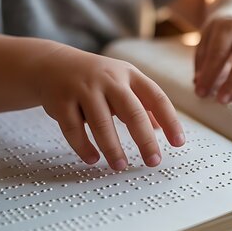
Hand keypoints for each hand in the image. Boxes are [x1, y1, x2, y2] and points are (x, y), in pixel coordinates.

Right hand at [33, 48, 184, 169]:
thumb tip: (162, 128)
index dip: (170, 121)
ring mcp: (83, 89)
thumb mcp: (122, 83)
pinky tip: (92, 158)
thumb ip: (142, 104)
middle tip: (153, 161)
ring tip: (120, 165)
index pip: (156, 98)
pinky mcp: (61, 101)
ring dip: (112, 148)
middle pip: (132, 111)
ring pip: (101, 123)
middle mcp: (108, 79)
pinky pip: (74, 128)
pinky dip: (83, 146)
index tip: (178, 142)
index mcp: (129, 75)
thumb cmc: (95, 78)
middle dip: (144, 139)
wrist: (52, 65)